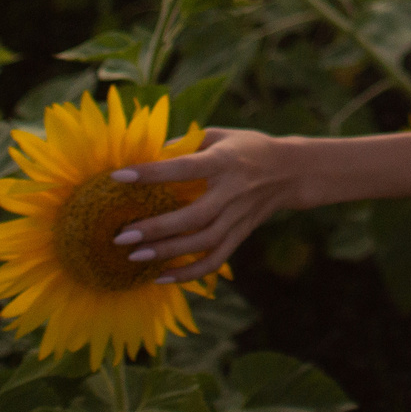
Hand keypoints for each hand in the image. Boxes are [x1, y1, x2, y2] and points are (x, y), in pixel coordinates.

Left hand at [108, 126, 296, 286]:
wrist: (292, 170)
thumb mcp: (220, 134)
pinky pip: (215, 260)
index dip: (151, 172)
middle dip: (156, 228)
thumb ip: (186, 143)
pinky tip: (161, 277)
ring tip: (133, 257)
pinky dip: (189, 273)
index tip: (118, 176)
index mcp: (224, 160)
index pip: (183, 168)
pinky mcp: (241, 235)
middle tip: (121, 235)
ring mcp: (238, 217)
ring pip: (203, 243)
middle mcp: (232, 191)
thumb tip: (147, 154)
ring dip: (168, 253)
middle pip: (193, 216)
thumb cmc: (247, 147)